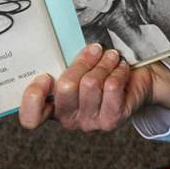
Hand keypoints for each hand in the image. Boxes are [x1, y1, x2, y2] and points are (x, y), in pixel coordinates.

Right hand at [19, 43, 169, 131]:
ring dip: (103, 63)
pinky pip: (111, 88)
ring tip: (111, 56)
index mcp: (53, 108)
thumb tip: (55, 44)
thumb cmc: (102, 72)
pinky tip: (121, 67)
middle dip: (81, 62)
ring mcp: (90, 123)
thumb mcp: (78, 68)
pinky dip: (118, 71)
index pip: (30, 118)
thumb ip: (62, 63)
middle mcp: (69, 120)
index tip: (45, 76)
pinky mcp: (112, 120)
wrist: (139, 81)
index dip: (33, 98)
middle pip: (65, 88)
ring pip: (90, 84)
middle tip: (95, 50)